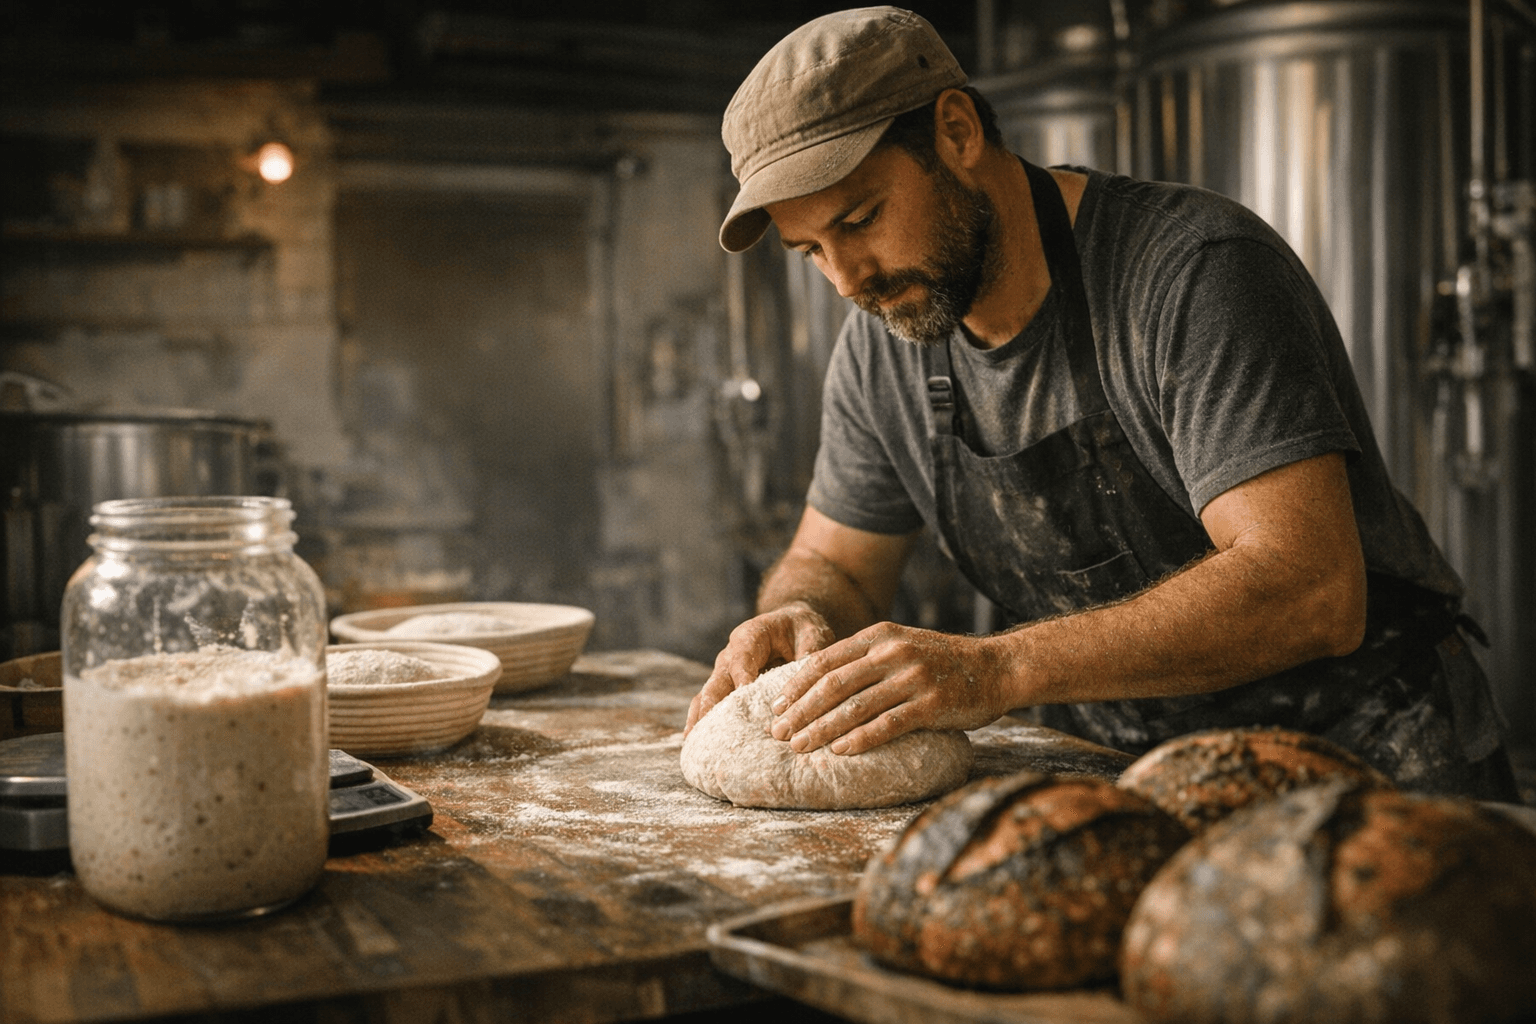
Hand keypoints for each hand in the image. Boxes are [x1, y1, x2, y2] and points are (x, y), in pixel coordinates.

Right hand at [684, 602, 835, 734]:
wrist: (793, 627)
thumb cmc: (803, 630)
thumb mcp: (813, 635)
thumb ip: (810, 656)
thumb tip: (811, 685)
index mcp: (750, 637)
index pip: (741, 658)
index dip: (742, 678)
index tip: (743, 696)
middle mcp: (731, 655)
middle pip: (717, 682)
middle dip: (711, 706)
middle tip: (708, 730)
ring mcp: (725, 674)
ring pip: (707, 697)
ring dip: (702, 720)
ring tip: (695, 744)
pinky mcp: (726, 690)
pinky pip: (709, 707)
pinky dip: (704, 724)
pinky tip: (698, 743)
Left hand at [768, 623, 1014, 754]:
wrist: (996, 667)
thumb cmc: (942, 662)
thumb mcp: (901, 646)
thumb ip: (866, 659)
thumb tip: (820, 685)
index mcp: (879, 636)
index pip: (825, 660)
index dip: (796, 685)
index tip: (776, 707)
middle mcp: (893, 653)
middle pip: (833, 685)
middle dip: (801, 711)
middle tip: (778, 732)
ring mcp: (913, 678)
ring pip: (855, 707)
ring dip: (822, 730)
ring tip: (800, 747)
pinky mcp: (931, 704)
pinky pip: (887, 725)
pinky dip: (860, 739)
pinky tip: (840, 752)